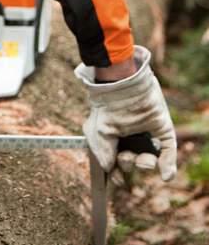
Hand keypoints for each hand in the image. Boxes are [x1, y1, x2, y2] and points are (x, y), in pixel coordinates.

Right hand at [75, 45, 176, 180]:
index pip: (115, 161)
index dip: (117, 173)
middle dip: (129, 164)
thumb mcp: (98, 132)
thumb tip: (111, 169)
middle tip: (129, 157)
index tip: (120, 182)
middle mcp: (129, 136)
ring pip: (148, 157)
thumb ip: (103, 154)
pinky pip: (168, 148)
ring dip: (145, 164)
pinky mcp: (162, 126)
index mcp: (112, 136)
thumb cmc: (106, 108)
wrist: (121, 84)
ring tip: (145, 160)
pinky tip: (166, 175)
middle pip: (130, 160)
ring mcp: (146, 132)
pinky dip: (168, 164)